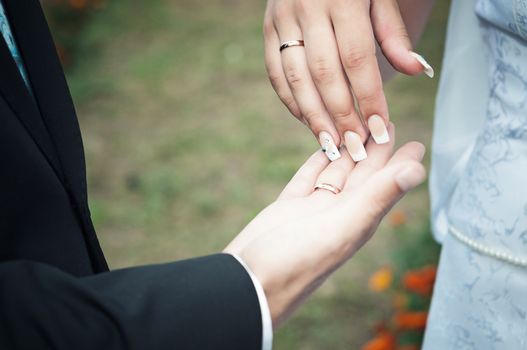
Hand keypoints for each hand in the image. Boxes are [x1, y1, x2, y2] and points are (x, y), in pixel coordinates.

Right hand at [224, 125, 425, 325]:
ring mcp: (311, 211)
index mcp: (356, 221)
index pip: (385, 185)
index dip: (400, 164)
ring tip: (356, 126)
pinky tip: (324, 148)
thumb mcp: (341, 227)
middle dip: (374, 149)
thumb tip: (417, 171)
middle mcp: (338, 215)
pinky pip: (307, 179)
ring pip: (334, 174)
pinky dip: (316, 162)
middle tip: (383, 121)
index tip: (417, 143)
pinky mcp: (287, 209)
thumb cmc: (294, 263)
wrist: (248, 286)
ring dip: (346, 151)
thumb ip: (376, 198)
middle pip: (361, 176)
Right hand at [263, 0, 433, 160]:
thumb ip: (393, 32)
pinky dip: (291, 101)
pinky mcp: (268, 29)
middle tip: (355, 147)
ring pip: (296, 78)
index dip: (369, 97)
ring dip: (313, 116)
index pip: (357, 58)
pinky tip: (307, 121)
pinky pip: (275, 73)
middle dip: (341, 115)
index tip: (380, 129)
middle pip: (325, 74)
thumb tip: (417, 70)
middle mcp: (308, 9)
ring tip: (331, 144)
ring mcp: (282, 19)